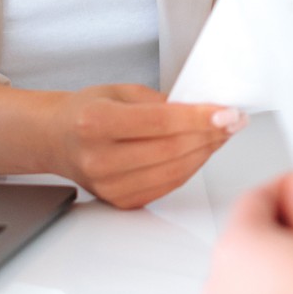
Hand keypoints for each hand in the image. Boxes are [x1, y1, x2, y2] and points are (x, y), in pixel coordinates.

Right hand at [44, 83, 246, 209]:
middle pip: (171, 150)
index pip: (160, 122)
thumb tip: (205, 111)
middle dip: (210, 135)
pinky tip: (201, 150)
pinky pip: (168, 185)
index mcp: (95, 122)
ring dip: (206, 152)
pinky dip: (191, 167)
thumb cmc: (87, 111)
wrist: (58, 139)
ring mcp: (109, 186)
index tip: (228, 112)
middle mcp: (99, 158)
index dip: (200, 118)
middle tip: (234, 121)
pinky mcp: (121, 201)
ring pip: (174, 172)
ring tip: (221, 134)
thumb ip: (161, 101)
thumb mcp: (120, 92)